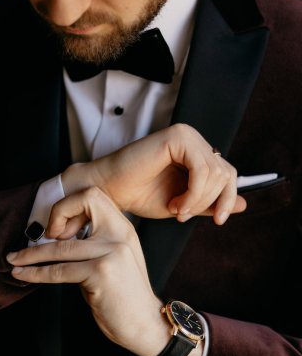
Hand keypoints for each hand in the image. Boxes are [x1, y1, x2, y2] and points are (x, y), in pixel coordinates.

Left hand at [8, 187, 173, 355]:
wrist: (145, 325)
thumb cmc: (124, 297)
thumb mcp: (113, 260)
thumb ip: (91, 244)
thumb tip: (55, 238)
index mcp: (122, 228)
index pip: (93, 196)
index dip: (69, 206)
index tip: (57, 230)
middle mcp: (119, 235)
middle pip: (82, 202)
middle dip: (53, 215)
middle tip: (37, 237)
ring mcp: (111, 252)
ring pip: (61, 246)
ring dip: (31, 254)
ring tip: (14, 259)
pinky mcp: (100, 272)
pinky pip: (58, 270)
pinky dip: (35, 273)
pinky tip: (22, 275)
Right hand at [58, 123, 245, 238]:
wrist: (110, 190)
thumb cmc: (140, 195)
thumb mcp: (184, 204)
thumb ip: (211, 203)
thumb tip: (245, 205)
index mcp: (196, 153)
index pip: (228, 174)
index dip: (227, 199)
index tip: (218, 220)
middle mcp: (194, 140)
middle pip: (226, 173)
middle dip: (211, 201)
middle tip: (183, 215)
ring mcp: (186, 135)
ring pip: (216, 173)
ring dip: (199, 199)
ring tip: (176, 209)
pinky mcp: (177, 137)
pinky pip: (202, 169)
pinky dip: (194, 193)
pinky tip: (176, 203)